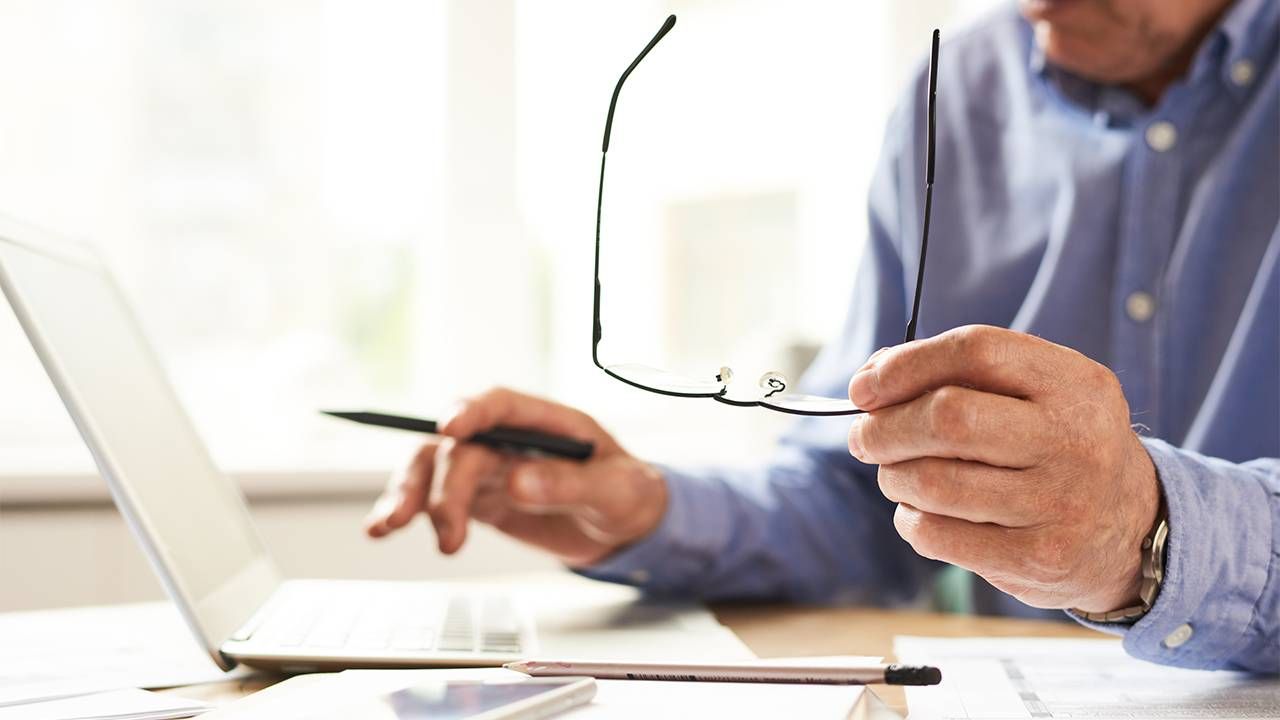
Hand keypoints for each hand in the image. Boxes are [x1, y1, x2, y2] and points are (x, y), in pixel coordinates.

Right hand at [363, 387, 667, 566]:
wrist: (625, 529)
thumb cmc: (628, 494)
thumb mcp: (617, 490)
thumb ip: (570, 484)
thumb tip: (520, 482)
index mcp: (546, 422)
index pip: (501, 405)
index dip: (472, 411)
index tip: (448, 429)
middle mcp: (509, 438)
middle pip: (460, 446)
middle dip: (442, 484)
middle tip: (445, 528)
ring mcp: (489, 467)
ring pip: (434, 467)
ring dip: (408, 492)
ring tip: (390, 527)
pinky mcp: (477, 498)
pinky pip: (433, 497)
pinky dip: (405, 510)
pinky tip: (380, 527)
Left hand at [847, 325, 1158, 612]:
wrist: (1132, 526)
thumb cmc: (1055, 444)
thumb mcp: (1037, 391)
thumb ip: (961, 372)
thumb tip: (870, 380)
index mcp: (1074, 384)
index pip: (976, 351)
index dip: (906, 366)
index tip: (864, 387)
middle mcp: (1074, 440)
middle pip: (948, 419)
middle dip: (886, 427)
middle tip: (866, 437)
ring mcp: (1058, 504)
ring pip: (932, 482)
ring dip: (893, 477)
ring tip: (897, 475)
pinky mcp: (1036, 558)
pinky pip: (937, 535)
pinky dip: (910, 520)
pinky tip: (921, 512)